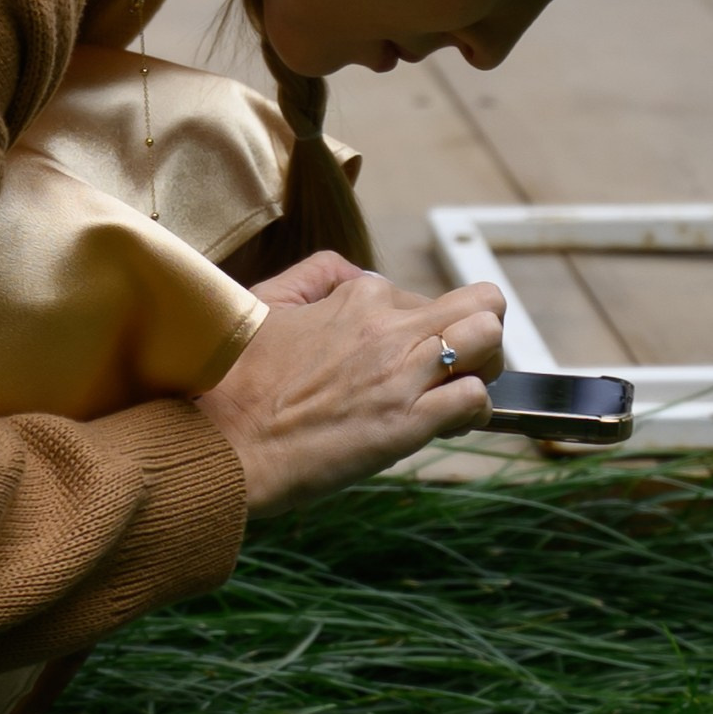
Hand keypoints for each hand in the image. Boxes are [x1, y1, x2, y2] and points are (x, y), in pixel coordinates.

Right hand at [193, 249, 506, 515]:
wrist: (221, 441)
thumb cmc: (233, 380)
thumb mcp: (265, 304)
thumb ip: (314, 275)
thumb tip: (354, 272)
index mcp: (356, 295)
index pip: (420, 295)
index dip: (417, 329)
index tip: (399, 360)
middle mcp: (387, 326)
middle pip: (482, 303)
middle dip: (477, 333)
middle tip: (452, 366)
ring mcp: (402, 372)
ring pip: (490, 340)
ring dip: (485, 367)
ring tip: (458, 390)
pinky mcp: (409, 421)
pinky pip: (476, 399)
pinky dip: (473, 414)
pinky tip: (447, 426)